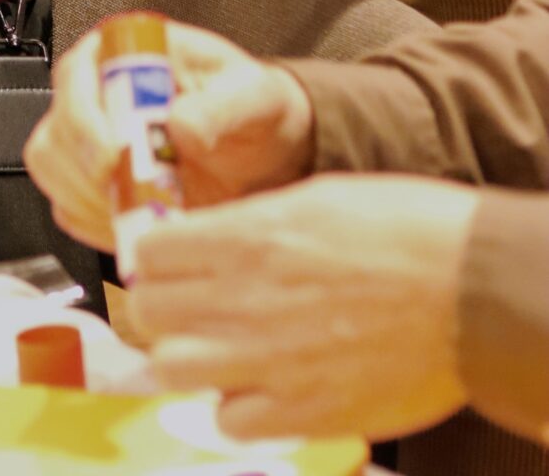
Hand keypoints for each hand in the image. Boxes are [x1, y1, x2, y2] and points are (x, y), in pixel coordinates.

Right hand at [26, 19, 315, 248]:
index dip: (84, 120)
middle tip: (127, 199)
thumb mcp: (252, 97)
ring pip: (52, 171)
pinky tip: (132, 229)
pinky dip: (94, 226)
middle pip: (55, 132)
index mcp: (123, 55)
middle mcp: (96, 95)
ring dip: (87, 203)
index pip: (75, 78)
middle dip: (83, 175)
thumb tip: (178, 124)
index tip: (113, 156)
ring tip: (137, 216)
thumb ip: (221, 106)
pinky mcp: (95, 184)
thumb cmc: (252, 109)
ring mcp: (90, 142)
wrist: (263, 151)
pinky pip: (70, 209)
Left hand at [131, 175, 477, 440]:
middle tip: (187, 309)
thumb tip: (213, 240)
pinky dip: (236, 408)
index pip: (151, 252)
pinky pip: (230, 422)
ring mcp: (272, 359)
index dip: (157, 259)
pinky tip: (261, 388)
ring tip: (217, 352)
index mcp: (249, 236)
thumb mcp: (314, 197)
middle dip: (160, 308)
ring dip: (188, 360)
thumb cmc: (404, 232)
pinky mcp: (305, 411)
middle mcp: (247, 297)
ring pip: (172, 370)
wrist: (469, 289)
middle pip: (150, 312)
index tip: (171, 265)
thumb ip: (254, 223)